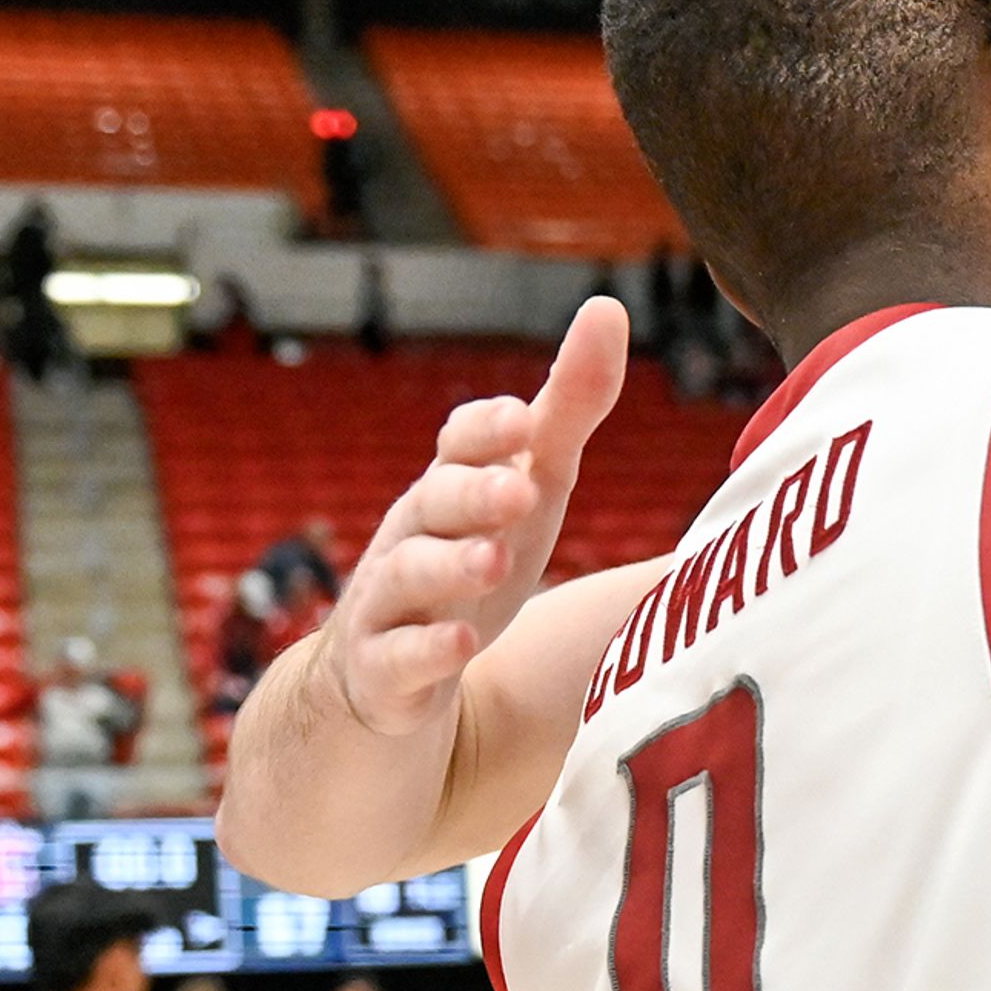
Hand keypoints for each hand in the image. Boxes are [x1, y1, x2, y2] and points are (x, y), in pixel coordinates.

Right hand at [319, 297, 627, 736]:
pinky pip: (397, 659)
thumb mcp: (528, 490)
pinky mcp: (383, 675)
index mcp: (451, 489)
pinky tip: (463, 647)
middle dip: (473, 493)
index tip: (525, 416)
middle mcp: (413, 538)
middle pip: (432, 502)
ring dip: (448, 566)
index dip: (487, 429)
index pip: (458, 444)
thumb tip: (607, 309)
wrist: (382, 682)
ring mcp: (389, 606)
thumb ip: (567, 410)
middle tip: (520, 489)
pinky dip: (428, 652)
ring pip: (407, 575)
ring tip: (494, 560)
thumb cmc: (470, 562)